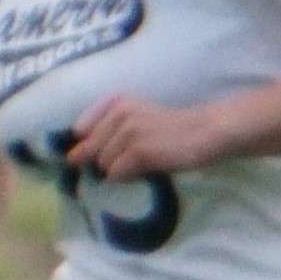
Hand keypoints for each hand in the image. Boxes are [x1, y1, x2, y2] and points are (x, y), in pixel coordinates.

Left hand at [61, 94, 225, 179]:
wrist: (206, 131)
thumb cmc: (172, 129)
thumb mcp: (137, 116)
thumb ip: (107, 129)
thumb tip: (74, 157)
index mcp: (115, 101)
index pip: (81, 130)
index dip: (89, 145)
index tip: (104, 152)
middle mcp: (118, 113)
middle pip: (90, 151)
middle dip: (103, 162)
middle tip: (129, 162)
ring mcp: (128, 132)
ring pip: (103, 165)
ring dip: (119, 171)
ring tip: (143, 164)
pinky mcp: (139, 152)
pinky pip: (117, 175)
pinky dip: (129, 178)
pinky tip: (147, 170)